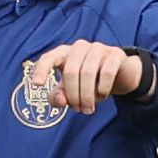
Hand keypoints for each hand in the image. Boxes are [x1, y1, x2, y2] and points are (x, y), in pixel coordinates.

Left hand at [24, 40, 143, 116]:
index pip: (49, 57)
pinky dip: (103, 88)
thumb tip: (59, 100)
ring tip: (89, 109)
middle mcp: (79, 47)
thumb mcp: (71, 91)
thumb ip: (59, 96)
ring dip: (88, 95)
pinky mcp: (115, 53)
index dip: (41, 69)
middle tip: (78, 110)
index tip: (37, 84)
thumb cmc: (90, 82)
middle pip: (71, 71)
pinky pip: (106, 72)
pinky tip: (102, 96)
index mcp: (65, 53)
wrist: (120, 75)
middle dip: (73, 95)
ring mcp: (98, 48)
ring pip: (88, 73)